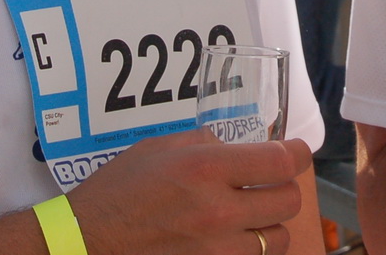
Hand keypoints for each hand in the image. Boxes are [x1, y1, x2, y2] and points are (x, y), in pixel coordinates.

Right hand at [67, 129, 310, 254]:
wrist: (87, 240)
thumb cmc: (117, 190)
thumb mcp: (160, 148)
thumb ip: (205, 142)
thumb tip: (235, 147)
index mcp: (205, 170)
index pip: (281, 163)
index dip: (298, 153)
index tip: (298, 151)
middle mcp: (217, 212)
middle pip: (288, 201)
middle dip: (285, 187)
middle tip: (270, 181)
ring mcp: (215, 250)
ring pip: (278, 238)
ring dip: (271, 223)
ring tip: (252, 213)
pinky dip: (250, 248)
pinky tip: (233, 236)